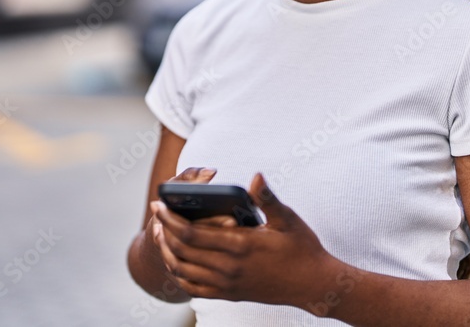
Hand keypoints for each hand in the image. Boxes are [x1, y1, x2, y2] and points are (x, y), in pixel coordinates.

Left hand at [151, 172, 336, 307]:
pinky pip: (194, 288)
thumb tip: (256, 176)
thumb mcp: (287, 219)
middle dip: (163, 230)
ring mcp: (227, 285)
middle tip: (156, 212)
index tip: (159, 204)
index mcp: (239, 245)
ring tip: (162, 233)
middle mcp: (229, 268)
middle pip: (181, 251)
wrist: (313, 284)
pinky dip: (180, 274)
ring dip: (167, 252)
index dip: (170, 219)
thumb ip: (268, 198)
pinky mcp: (229, 295)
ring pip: (183, 271)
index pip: (191, 234)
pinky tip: (177, 260)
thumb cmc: (302, 248)